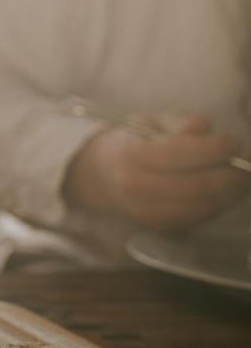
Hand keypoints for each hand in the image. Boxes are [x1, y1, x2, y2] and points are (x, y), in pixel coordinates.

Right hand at [64, 114, 250, 231]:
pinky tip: (225, 193)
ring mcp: (145, 210)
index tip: (233, 143)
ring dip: (226, 194)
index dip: (213, 149)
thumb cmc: (139, 142)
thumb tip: (203, 128)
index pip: (178, 154)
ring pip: (197, 206)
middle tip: (244, 165)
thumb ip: (180, 122)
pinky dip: (216, 206)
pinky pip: (194, 218)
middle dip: (227, 176)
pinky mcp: (157, 225)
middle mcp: (135, 187)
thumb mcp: (154, 122)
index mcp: (132, 155)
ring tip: (240, 179)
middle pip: (192, 186)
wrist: (109, 174)